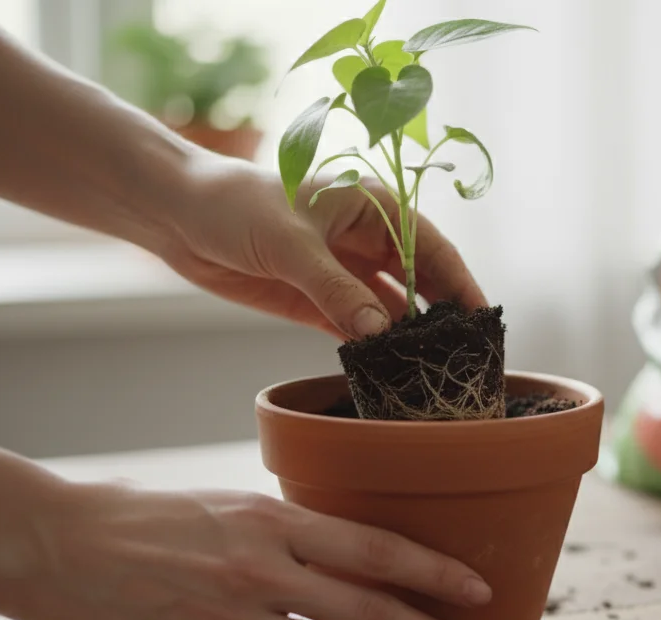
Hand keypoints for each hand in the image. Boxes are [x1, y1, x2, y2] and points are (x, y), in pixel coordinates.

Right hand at [18, 483, 491, 619]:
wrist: (55, 546)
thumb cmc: (144, 517)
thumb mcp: (228, 505)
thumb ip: (289, 531)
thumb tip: (354, 556)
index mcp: (269, 519)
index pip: (376, 548)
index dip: (434, 572)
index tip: (476, 589)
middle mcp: (260, 570)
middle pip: (369, 610)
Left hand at [156, 155, 487, 339]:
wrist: (177, 215)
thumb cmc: (235, 206)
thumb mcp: (290, 246)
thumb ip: (336, 290)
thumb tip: (381, 333)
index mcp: (373, 206)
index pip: (433, 248)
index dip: (461, 284)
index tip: (483, 320)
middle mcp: (366, 239)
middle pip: (420, 282)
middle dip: (442, 316)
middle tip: (464, 357)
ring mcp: (343, 272)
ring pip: (390, 309)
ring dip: (407, 338)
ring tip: (429, 372)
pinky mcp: (316, 300)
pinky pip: (357, 328)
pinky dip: (372, 348)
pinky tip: (387, 371)